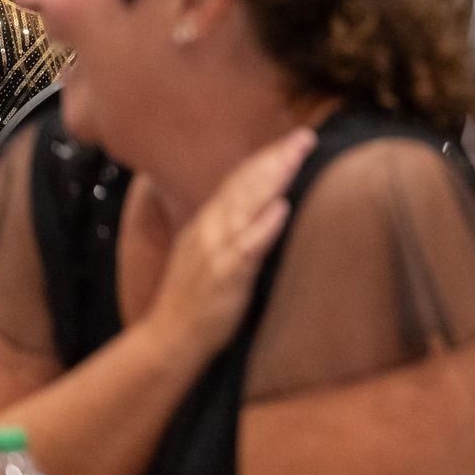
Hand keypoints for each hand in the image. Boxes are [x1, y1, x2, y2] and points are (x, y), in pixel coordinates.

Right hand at [143, 128, 315, 358]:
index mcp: (207, 223)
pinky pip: (246, 248)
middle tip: (305, 135)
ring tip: (296, 156)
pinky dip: (263, 227)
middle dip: (275, 158)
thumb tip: (260, 205)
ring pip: (246, 207)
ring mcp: (215, 251)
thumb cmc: (195, 298)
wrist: (169, 339)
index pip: (238, 180)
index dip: (265, 158)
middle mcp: (209, 230)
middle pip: (244, 184)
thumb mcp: (208, 252)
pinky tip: (281, 209)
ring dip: (273, 179)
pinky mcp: (224, 276)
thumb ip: (230, 227)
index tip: (291, 139)